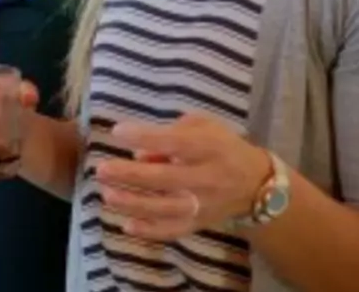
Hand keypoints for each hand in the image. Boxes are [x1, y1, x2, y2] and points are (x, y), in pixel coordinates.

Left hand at [92, 113, 273, 241]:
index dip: (145, 137)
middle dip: (131, 175)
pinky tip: (127, 226)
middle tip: (102, 169)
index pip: (174, 142)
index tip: (118, 132)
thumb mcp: (204, 126)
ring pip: (167, 209)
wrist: (257, 184)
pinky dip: (151, 231)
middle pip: (166, 179)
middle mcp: (207, 178)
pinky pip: (174, 230)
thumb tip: (140, 153)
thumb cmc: (222, 146)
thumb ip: (173, 132)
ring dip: (134, 204)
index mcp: (209, 147)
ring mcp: (204, 204)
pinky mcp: (201, 223)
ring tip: (108, 195)